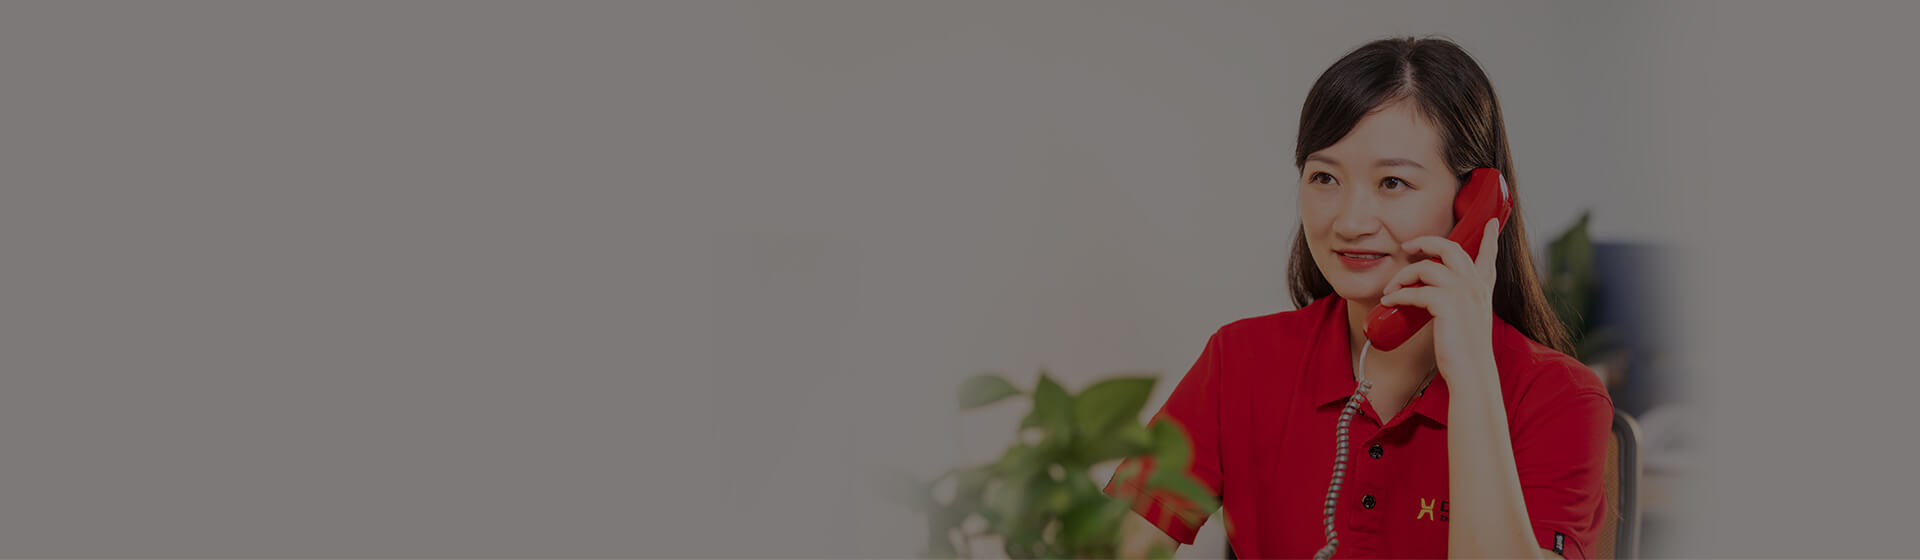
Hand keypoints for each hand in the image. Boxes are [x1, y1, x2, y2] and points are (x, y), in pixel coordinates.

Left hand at [1377, 218, 1501, 384]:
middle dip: (1426, 242)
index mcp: (1483, 290)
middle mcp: (1476, 286)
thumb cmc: (1465, 354)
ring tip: (1391, 289)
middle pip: (1450, 248)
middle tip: (1408, 246)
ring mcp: (1463, 292)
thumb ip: (1457, 304)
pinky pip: (1415, 290)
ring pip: (1426, 267)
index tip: (1493, 223)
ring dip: (1403, 275)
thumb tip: (1431, 295)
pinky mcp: (1447, 304)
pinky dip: (1399, 294)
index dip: (1490, 238)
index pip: (1489, 257)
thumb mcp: (1467, 322)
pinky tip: (1390, 302)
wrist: (1471, 374)